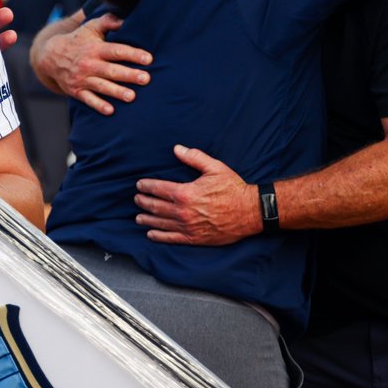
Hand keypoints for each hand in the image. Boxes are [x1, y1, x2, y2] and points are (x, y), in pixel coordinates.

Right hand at [33, 13, 150, 114]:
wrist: (50, 56)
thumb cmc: (78, 41)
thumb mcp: (90, 27)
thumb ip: (108, 21)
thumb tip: (125, 20)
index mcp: (95, 48)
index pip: (116, 51)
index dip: (132, 54)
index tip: (148, 59)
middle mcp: (89, 64)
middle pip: (111, 70)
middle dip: (128, 75)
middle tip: (146, 79)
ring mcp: (81, 78)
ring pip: (101, 86)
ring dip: (116, 91)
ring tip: (132, 97)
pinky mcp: (76, 90)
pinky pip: (88, 99)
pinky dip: (98, 105)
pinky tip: (110, 110)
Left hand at [134, 145, 260, 244]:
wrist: (251, 212)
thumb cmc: (233, 189)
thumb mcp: (215, 168)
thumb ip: (194, 157)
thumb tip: (176, 148)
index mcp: (185, 193)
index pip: (158, 189)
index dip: (146, 186)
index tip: (139, 185)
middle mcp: (183, 211)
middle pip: (156, 206)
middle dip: (143, 202)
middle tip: (137, 199)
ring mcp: (188, 227)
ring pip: (160, 223)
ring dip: (147, 219)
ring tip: (138, 217)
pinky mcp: (195, 238)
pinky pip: (172, 239)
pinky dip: (159, 236)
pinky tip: (151, 234)